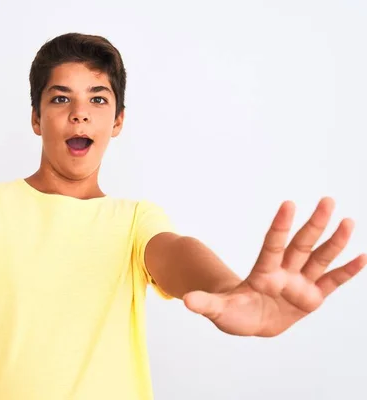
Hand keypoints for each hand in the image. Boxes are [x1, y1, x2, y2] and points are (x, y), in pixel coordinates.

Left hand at [182, 197, 365, 336]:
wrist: (248, 322)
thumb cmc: (233, 313)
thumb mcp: (219, 310)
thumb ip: (206, 304)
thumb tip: (187, 301)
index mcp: (262, 272)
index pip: (273, 245)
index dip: (280, 226)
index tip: (288, 204)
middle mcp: (284, 272)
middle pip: (301, 245)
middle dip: (313, 224)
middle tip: (327, 200)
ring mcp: (299, 283)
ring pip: (319, 259)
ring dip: (335, 242)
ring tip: (347, 221)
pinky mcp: (312, 297)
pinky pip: (332, 282)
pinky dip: (347, 271)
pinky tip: (363, 256)